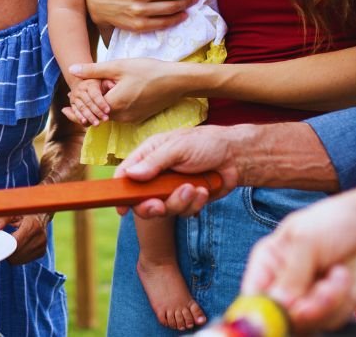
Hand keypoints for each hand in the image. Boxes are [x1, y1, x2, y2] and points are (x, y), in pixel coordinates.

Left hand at [0, 213, 50, 264]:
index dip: (5, 244)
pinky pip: (23, 261)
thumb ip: (2, 219)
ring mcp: (42, 246)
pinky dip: (17, 256)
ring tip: (12, 242)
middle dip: (6, 250)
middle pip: (15, 253)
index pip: (16, 243)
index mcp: (34, 226)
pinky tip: (18, 246)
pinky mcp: (41, 252)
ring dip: (11, 254)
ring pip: (18, 259)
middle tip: (5, 241)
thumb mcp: (13, 212)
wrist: (41, 215)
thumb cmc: (24, 213)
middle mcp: (40, 237)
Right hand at [66, 78, 109, 125]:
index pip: (95, 95)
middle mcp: (80, 90)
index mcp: (89, 84)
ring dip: (89, 117)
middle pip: (89, 103)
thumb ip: (108, 83)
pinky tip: (85, 123)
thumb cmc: (97, 83)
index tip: (108, 111)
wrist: (81, 82)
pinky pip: (76, 111)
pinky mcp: (72, 104)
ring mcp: (75, 97)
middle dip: (97, 112)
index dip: (101, 103)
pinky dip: (79, 117)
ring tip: (97, 124)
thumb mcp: (103, 81)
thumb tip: (113, 85)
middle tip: (106, 119)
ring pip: (82, 108)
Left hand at [68, 58, 183, 123]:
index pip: (88, 109)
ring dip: (104, 104)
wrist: (176, 81)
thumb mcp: (119, 66)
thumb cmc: (148, 71)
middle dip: (90, 104)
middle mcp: (121, 117)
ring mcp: (131, 119)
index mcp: (113, 105)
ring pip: (110, 114)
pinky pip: (121, 114)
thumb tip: (72, 70)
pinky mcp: (139, 118)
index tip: (67, 102)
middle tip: (82, 92)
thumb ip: (94, 70)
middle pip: (98, 113)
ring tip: (106, 86)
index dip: (78, 103)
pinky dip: (116, 106)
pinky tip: (120, 91)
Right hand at [114, 125, 241, 217]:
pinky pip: (183, 212)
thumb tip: (130, 175)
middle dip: (151, 206)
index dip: (120, 190)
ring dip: (179, 202)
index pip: (126, 172)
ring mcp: (171, 188)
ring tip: (194, 188)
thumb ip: (155, 162)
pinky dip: (194, 204)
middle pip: (141, 199)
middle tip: (160, 207)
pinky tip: (204, 190)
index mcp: (150, 154)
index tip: (122, 207)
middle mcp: (157, 173)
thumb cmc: (207, 143)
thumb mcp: (179, 147)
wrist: (235, 156)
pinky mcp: (186, 200)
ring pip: (164, 208)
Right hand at [241, 186, 355, 332]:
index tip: (278, 311)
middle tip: (316, 296)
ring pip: (304, 323)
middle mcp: (283, 285)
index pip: (252, 295)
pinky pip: (327, 321)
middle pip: (277, 317)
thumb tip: (279, 305)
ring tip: (337, 274)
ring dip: (324, 302)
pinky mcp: (329, 311)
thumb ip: (291, 272)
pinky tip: (343, 276)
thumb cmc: (336, 222)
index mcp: (268, 262)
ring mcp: (305, 300)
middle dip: (299, 309)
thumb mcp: (307, 238)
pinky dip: (338, 302)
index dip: (259, 310)